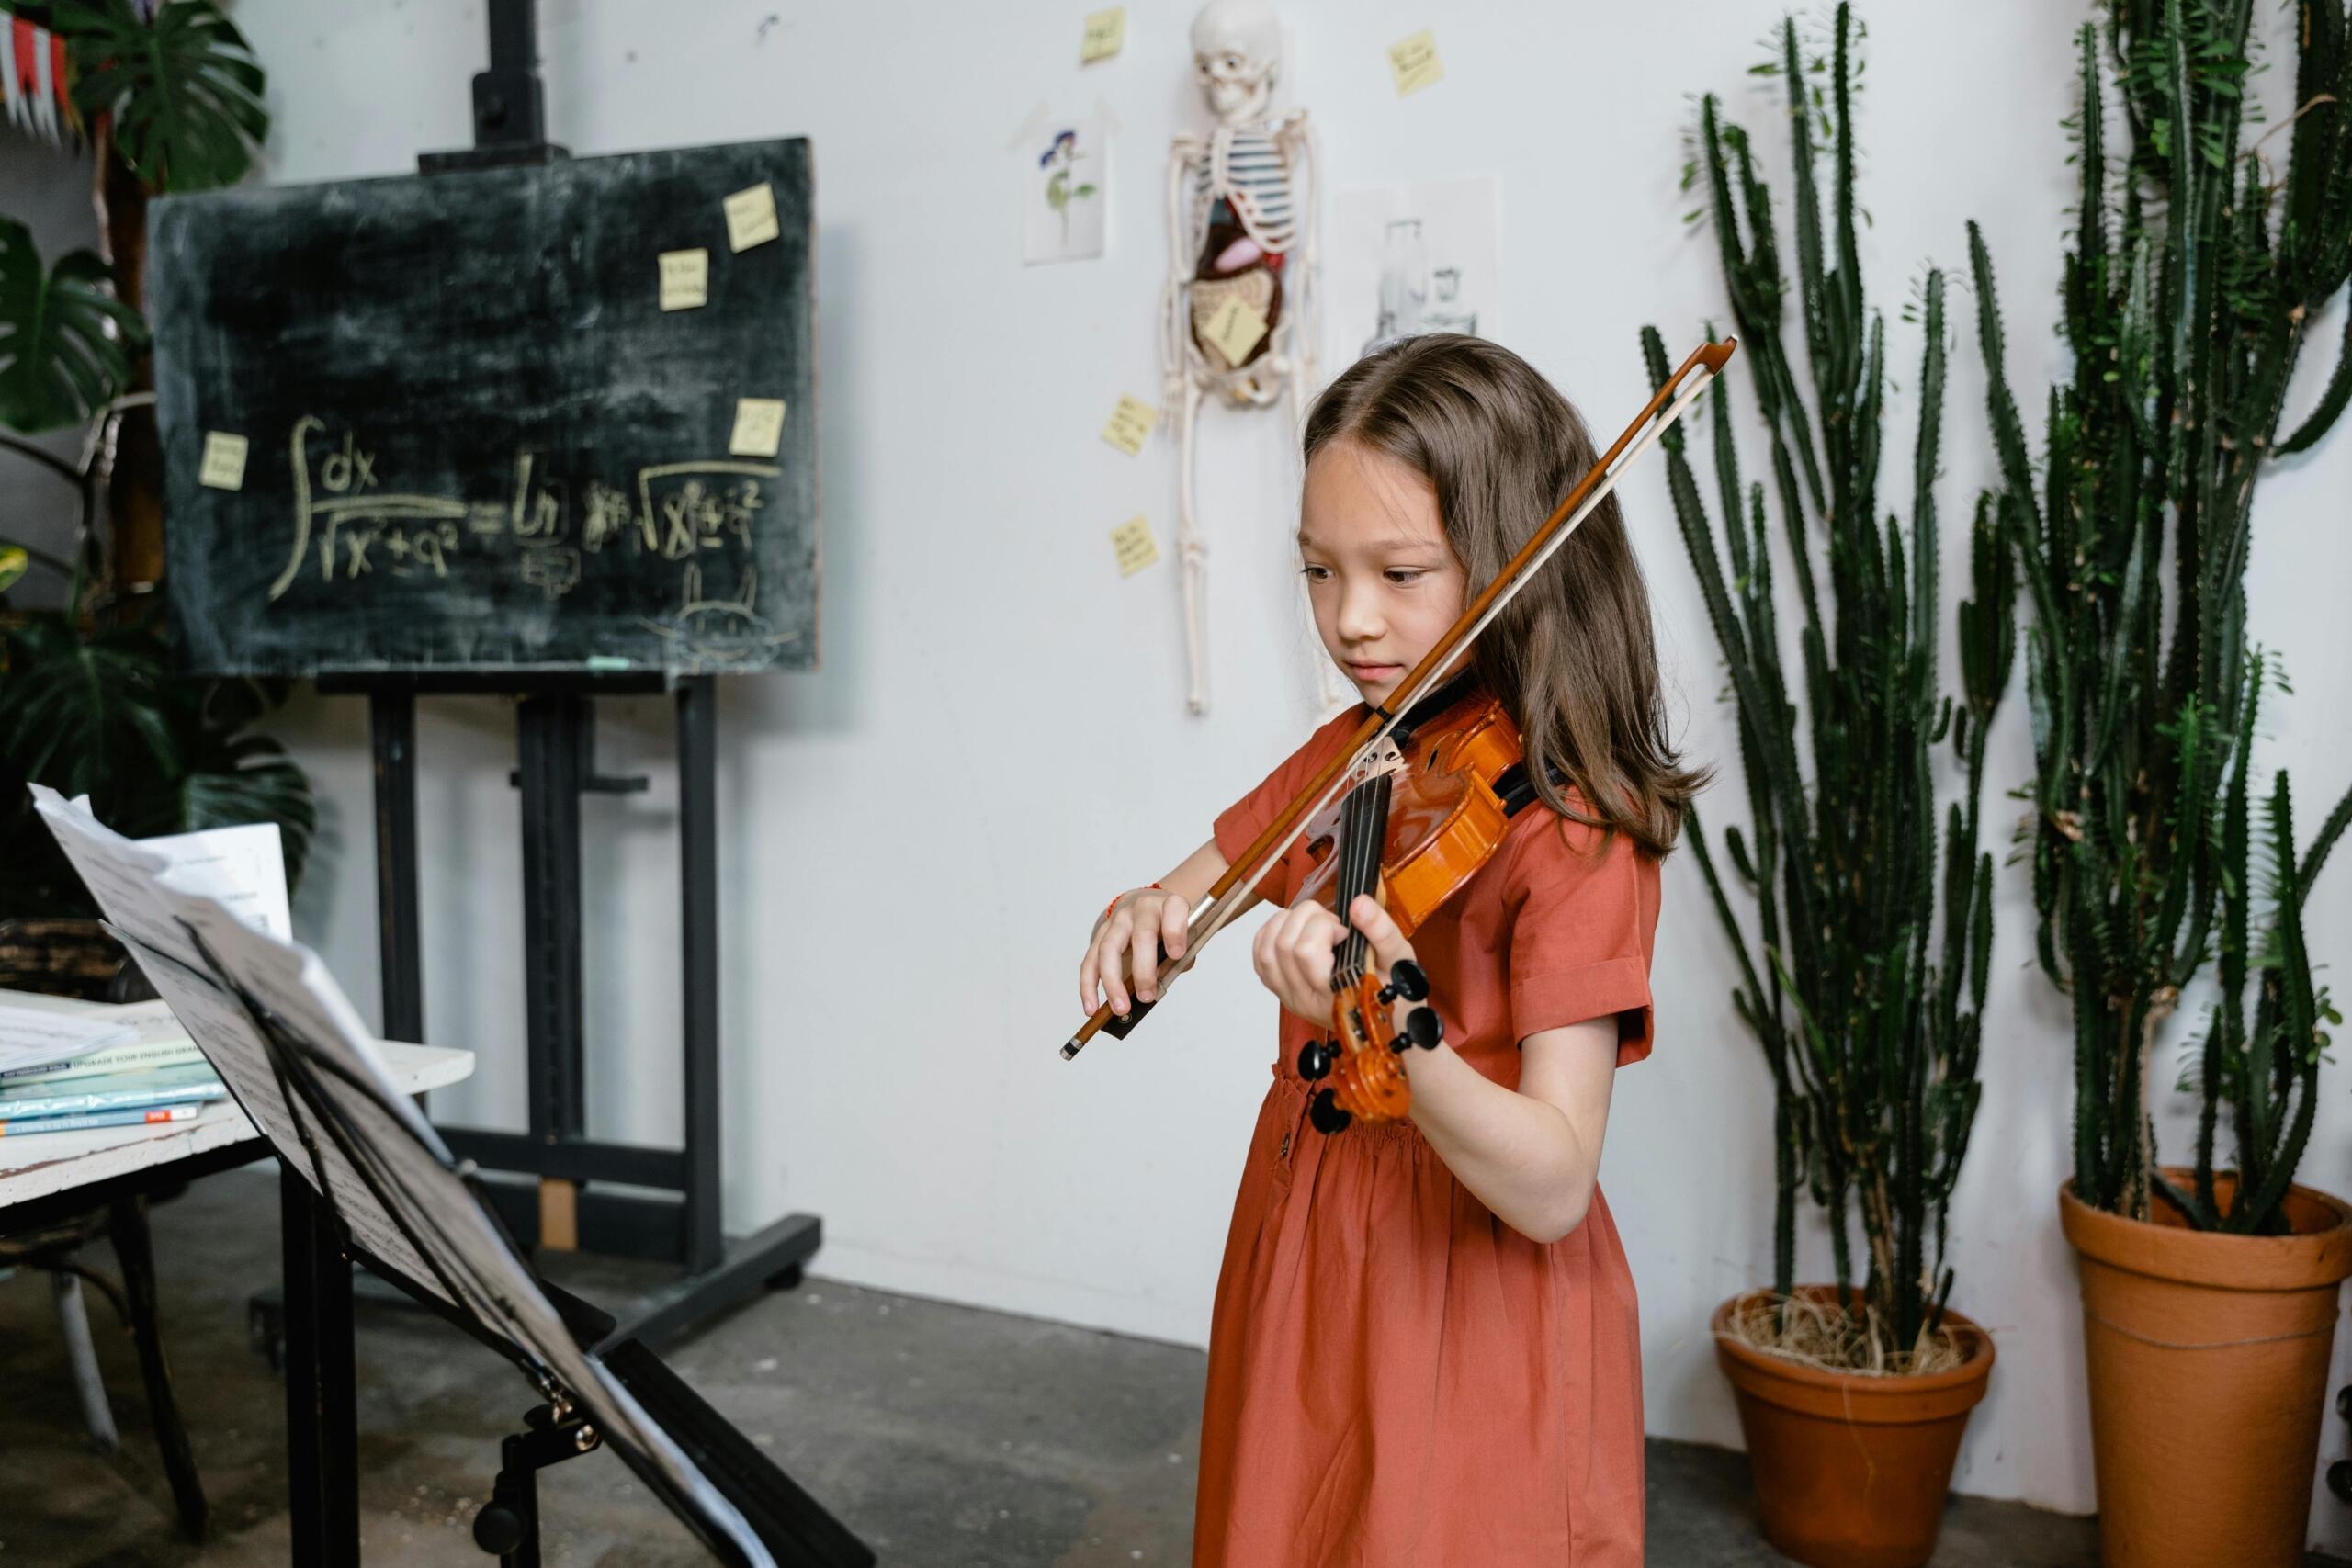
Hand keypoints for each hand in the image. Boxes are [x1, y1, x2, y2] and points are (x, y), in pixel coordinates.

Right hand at [1080, 886, 1189, 1016]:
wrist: (1148, 906)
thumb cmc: (1169, 925)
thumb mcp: (1184, 936)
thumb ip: (1176, 960)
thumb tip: (1157, 986)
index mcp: (1167, 906)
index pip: (1173, 910)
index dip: (1175, 932)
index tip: (1177, 955)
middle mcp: (1141, 909)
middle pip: (1140, 936)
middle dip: (1143, 970)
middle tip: (1147, 996)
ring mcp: (1117, 921)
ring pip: (1108, 949)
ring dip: (1112, 982)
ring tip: (1120, 1008)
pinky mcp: (1100, 935)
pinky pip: (1090, 961)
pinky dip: (1089, 986)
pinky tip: (1092, 1007)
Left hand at [1251, 893, 1419, 1031]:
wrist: (1383, 1022)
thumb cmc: (1392, 991)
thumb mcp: (1399, 959)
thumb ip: (1381, 931)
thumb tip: (1358, 904)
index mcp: (1334, 995)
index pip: (1306, 952)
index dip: (1322, 927)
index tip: (1343, 931)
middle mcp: (1305, 1000)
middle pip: (1284, 945)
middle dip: (1306, 918)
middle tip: (1331, 926)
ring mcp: (1288, 996)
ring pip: (1266, 950)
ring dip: (1286, 923)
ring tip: (1312, 925)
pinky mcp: (1280, 990)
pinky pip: (1260, 957)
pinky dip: (1270, 935)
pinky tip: (1293, 930)